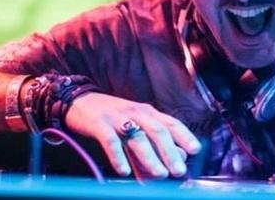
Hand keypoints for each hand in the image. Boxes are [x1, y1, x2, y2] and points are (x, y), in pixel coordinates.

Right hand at [64, 92, 201, 178]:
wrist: (79, 100)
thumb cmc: (111, 118)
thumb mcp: (131, 131)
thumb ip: (145, 151)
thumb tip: (160, 174)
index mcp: (148, 112)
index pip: (171, 123)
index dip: (184, 136)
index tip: (196, 150)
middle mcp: (136, 113)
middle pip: (158, 131)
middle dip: (170, 152)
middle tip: (179, 171)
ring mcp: (117, 117)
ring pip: (137, 137)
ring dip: (150, 157)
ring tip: (160, 174)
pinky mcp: (99, 124)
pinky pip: (110, 140)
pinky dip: (118, 156)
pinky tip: (123, 171)